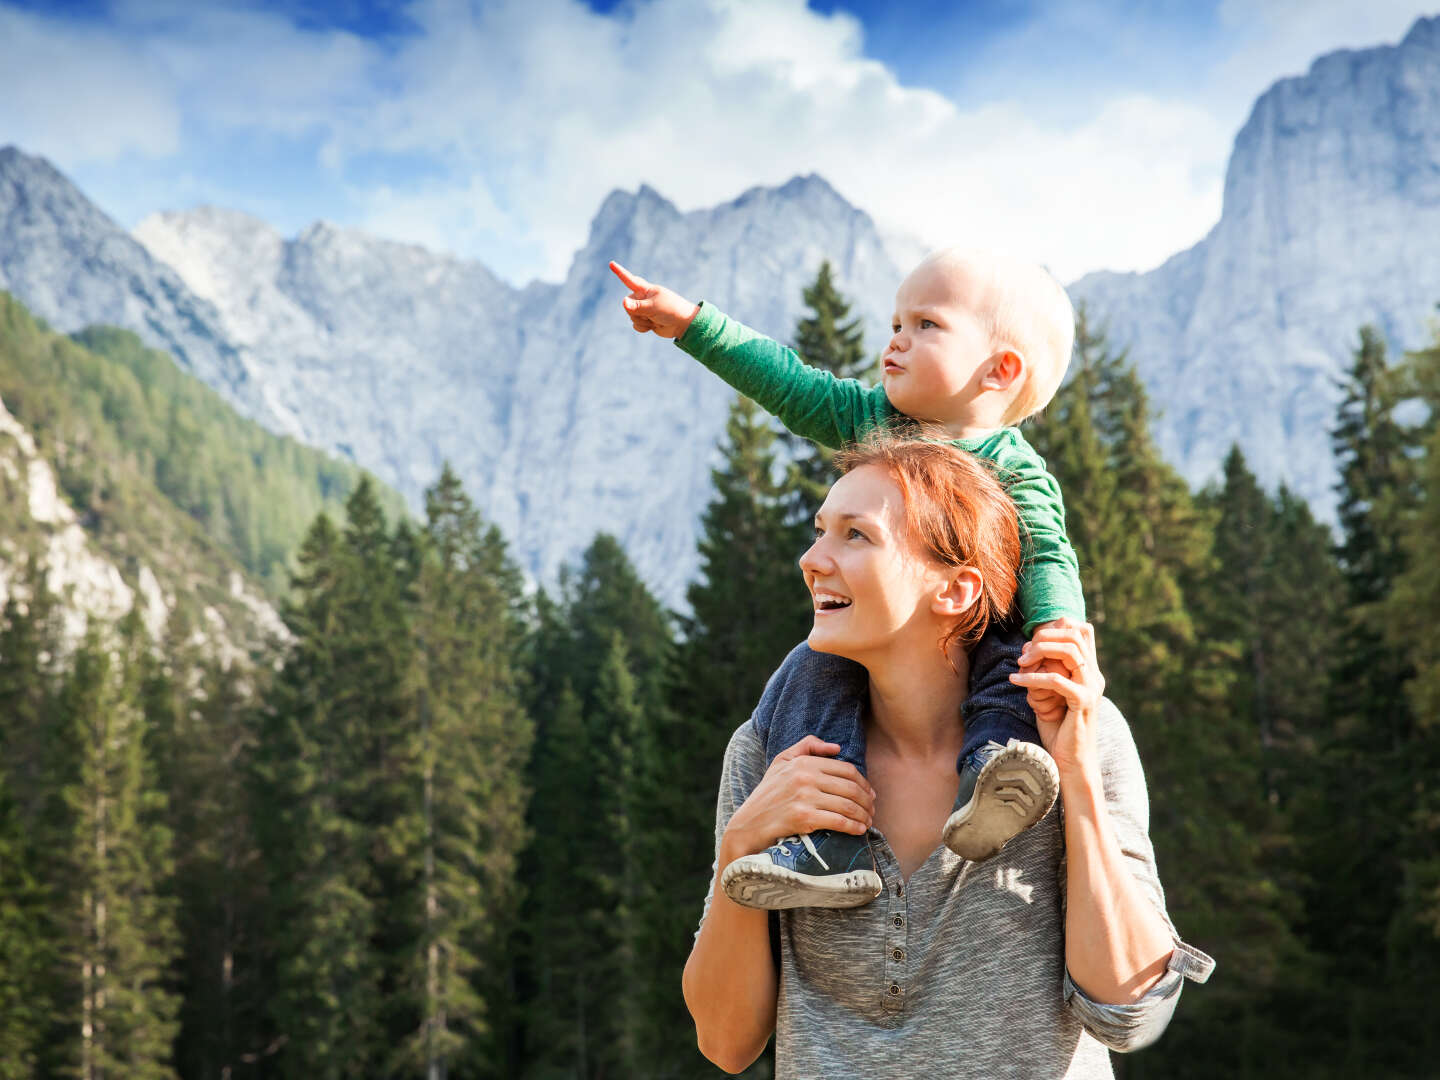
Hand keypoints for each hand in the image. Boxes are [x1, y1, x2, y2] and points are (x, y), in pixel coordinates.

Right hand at [609, 261, 699, 337]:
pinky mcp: (646, 320)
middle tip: (652, 313)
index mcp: (646, 289)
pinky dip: (643, 328)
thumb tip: (623, 302)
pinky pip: (635, 325)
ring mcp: (644, 309)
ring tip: (655, 319)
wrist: (682, 324)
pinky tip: (653, 326)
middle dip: (637, 312)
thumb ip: (637, 306)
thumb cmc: (670, 310)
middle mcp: (643, 298)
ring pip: (631, 316)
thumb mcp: (653, 307)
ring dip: (642, 321)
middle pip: (628, 305)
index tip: (611, 263)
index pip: (630, 279)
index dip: (620, 272)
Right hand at [723, 735, 875, 859]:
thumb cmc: (768, 794)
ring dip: (864, 815)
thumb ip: (806, 746)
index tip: (870, 794)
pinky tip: (859, 830)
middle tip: (872, 810)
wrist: (748, 824)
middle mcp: (805, 777)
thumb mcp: (781, 762)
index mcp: (803, 762)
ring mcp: (804, 798)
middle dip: (867, 801)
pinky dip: (854, 827)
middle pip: (851, 787)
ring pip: (848, 805)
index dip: (864, 782)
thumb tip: (836, 748)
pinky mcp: (804, 818)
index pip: (846, 769)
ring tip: (868, 821)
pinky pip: (839, 821)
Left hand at [1010, 618, 1104, 776]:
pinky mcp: (1083, 703)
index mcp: (1089, 671)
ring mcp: (1091, 688)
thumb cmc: (1058, 729)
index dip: (1058, 626)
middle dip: (1044, 637)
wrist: (1072, 762)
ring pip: (1070, 651)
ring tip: (1019, 663)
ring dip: (1040, 652)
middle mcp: (1094, 675)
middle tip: (1022, 653)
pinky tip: (1016, 681)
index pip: (1083, 631)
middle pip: (1075, 634)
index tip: (1032, 639)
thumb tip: (1026, 649)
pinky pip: (1056, 680)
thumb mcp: (1050, 694)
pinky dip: (1032, 677)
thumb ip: (1046, 670)